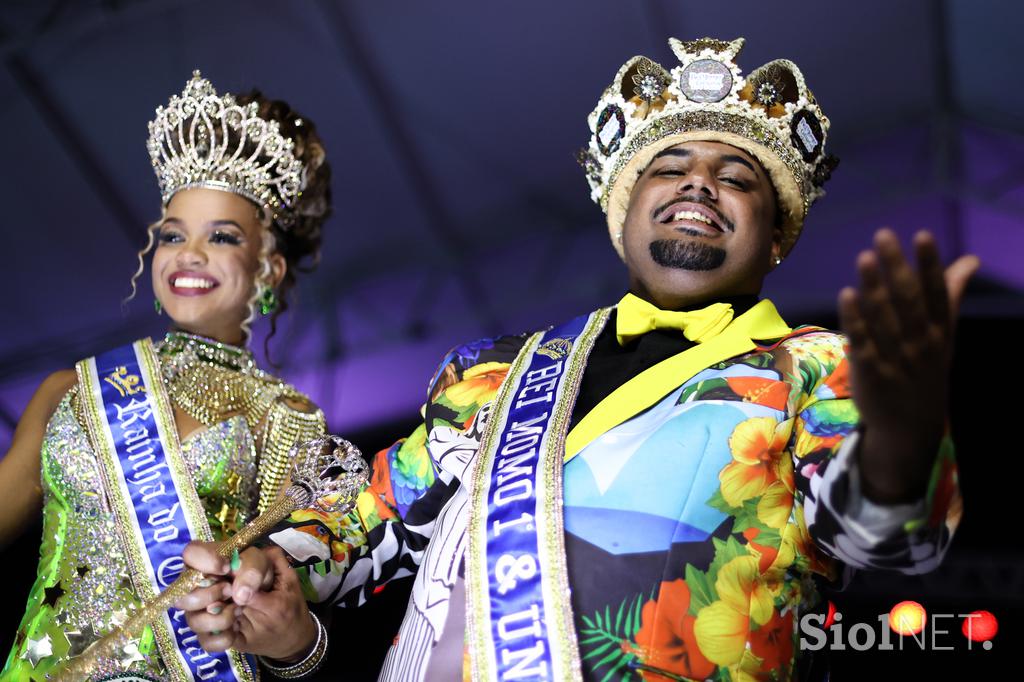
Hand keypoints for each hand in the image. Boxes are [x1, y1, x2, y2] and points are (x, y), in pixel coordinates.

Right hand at [175, 543, 315, 660]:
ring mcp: (205, 611)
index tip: (226, 569)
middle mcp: (207, 585)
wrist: (290, 631)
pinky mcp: (209, 634)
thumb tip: (239, 591)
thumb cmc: (285, 597)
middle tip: (237, 598)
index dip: (205, 559)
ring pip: (192, 617)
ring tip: (239, 615)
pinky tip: (237, 633)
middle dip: (210, 594)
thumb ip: (259, 571)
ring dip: (219, 619)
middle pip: (184, 586)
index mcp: (224, 562)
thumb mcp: (284, 578)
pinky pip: (205, 641)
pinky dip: (223, 639)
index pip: (193, 552)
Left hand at [838, 229, 978, 502]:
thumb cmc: (926, 369)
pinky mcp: (869, 371)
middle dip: (896, 267)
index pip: (937, 293)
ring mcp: (894, 357)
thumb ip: (950, 295)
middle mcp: (920, 343)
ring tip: (864, 257)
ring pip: (883, 319)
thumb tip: (969, 260)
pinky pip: (861, 342)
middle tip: (883, 234)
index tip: (923, 236)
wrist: (910, 426)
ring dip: (873, 287)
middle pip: (908, 301)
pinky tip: (846, 295)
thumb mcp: (944, 335)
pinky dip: (854, 319)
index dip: (930, 265)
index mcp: (940, 331)